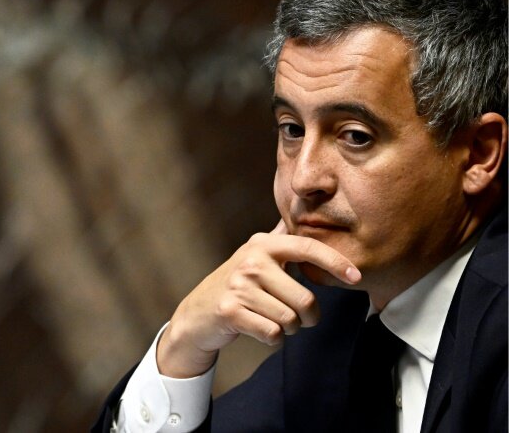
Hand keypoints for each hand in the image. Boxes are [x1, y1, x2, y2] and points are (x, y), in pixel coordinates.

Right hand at [156, 220, 360, 377]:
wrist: (198, 312)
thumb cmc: (238, 285)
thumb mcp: (256, 256)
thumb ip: (282, 240)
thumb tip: (306, 213)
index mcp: (262, 244)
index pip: (307, 247)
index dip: (335, 262)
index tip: (356, 277)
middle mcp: (251, 261)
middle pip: (305, 299)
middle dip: (308, 317)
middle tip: (298, 318)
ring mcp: (239, 286)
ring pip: (290, 320)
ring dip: (288, 330)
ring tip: (272, 320)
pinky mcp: (230, 311)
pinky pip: (273, 335)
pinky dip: (273, 341)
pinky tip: (261, 330)